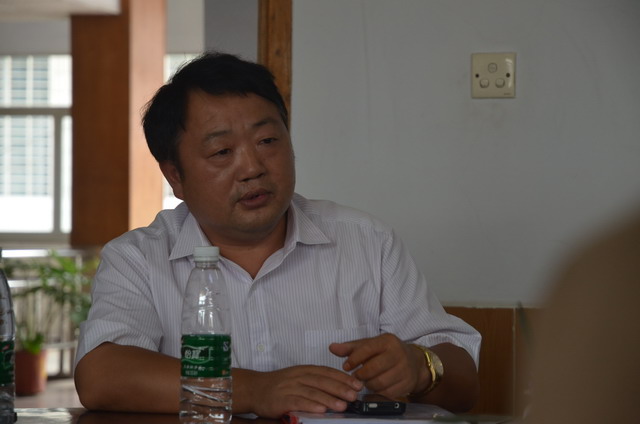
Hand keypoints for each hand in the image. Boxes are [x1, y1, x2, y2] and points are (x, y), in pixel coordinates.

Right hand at [243, 365, 362, 417]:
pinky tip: (321, 410)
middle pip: (323, 381)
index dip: (343, 378)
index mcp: (304, 370)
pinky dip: (310, 405)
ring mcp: (289, 387)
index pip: (327, 372)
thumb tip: (339, 390)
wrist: (254, 388)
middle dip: (341, 388)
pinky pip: (298, 401)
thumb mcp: (298, 378)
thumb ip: (315, 382)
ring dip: (329, 399)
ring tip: (342, 406)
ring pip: (313, 391)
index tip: (357, 384)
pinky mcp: (281, 399)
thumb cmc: (279, 386)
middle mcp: (298, 376)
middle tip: (354, 395)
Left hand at [329, 333, 427, 399]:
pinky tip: (375, 387)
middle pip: (373, 368)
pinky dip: (378, 392)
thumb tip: (332, 347)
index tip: (346, 366)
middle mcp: (398, 353)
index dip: (354, 359)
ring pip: (379, 382)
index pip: (367, 349)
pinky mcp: (407, 383)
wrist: (413, 362)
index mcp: (387, 341)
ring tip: (365, 381)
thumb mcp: (369, 345)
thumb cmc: (386, 352)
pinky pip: (387, 392)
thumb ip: (350, 348)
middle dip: (360, 374)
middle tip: (355, 377)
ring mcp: (404, 369)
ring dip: (368, 384)